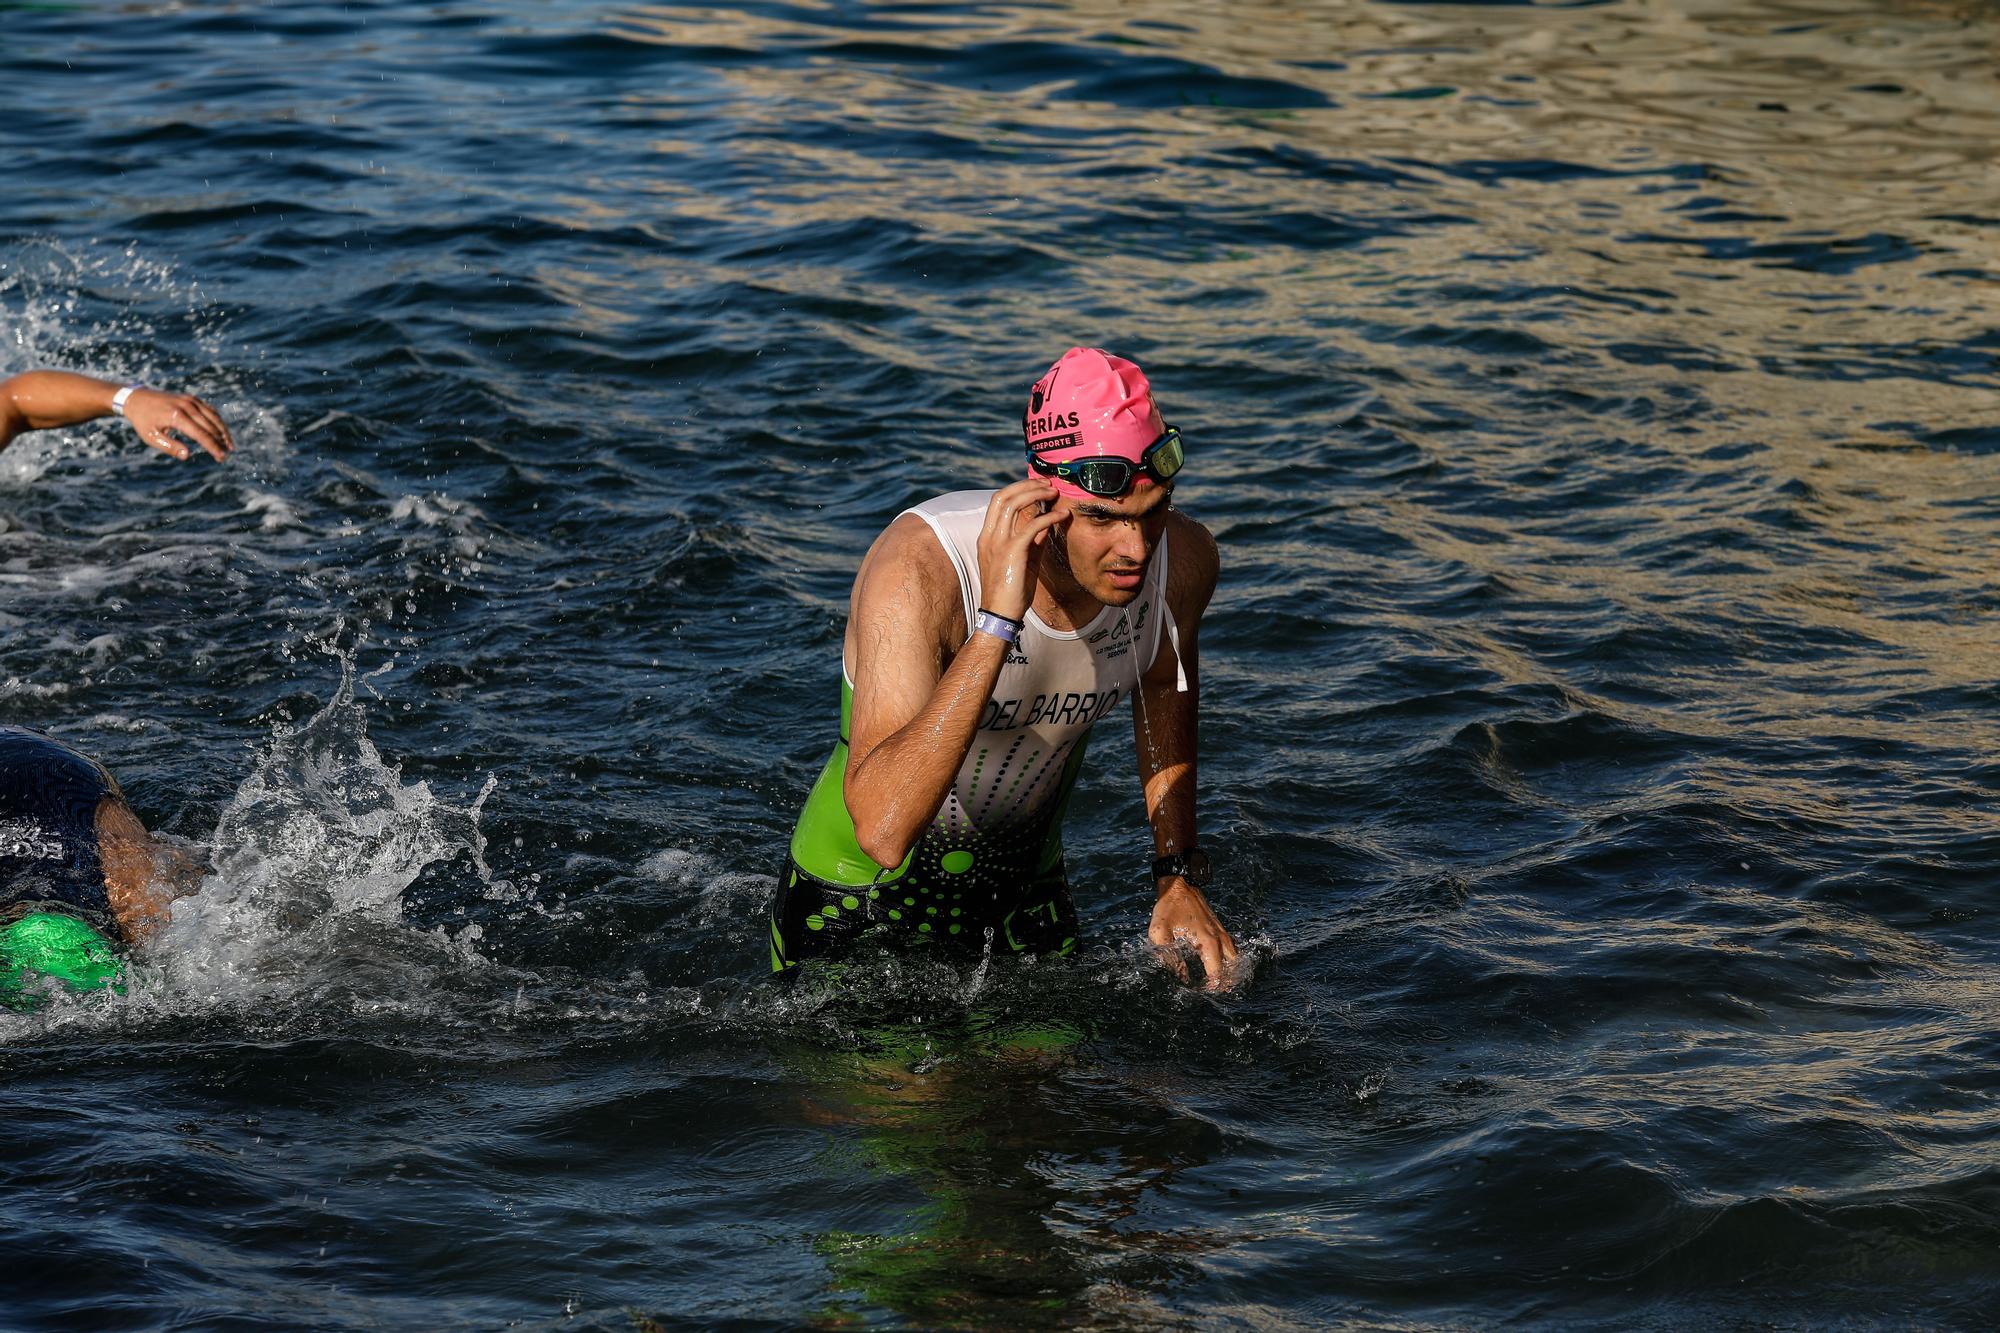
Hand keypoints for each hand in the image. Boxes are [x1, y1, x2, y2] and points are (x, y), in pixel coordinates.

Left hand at [122, 387, 233, 461]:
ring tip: (229, 445)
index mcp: (176, 416)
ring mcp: (190, 400)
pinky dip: (217, 422)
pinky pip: (209, 410)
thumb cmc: (143, 421)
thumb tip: (187, 456)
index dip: (213, 447)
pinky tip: (221, 432)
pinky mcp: (191, 398)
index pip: (201, 434)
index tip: (221, 458)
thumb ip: (169, 447)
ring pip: (214, 417)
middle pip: (211, 426)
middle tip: (225, 456)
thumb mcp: (151, 437)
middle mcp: (186, 406)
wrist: (136, 398)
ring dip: (223, 432)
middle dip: (219, 442)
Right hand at [975, 478, 1062, 622]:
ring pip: (1013, 503)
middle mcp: (989, 536)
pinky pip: (1032, 525)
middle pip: (1003, 496)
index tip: (1038, 487)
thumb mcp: (1023, 561)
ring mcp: (998, 542)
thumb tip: (1047, 523)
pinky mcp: (1012, 551)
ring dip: (1036, 494)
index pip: (998, 501)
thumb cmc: (1011, 592)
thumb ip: (1033, 541)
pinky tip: (1062, 516)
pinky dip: (1049, 516)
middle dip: (1026, 485)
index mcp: (988, 537)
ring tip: (1054, 493)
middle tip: (1048, 484)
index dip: (1018, 489)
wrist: (1001, 616)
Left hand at [1149, 877, 1238, 991]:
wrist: (1179, 883)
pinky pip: (1231, 947)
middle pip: (1232, 967)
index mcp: (1208, 942)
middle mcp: (1219, 938)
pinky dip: (1229, 959)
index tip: (1204, 994)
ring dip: (1230, 971)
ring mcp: (1221, 931)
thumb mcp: (1159, 933)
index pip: (1216, 973)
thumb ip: (1168, 957)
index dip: (1212, 986)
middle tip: (1216, 993)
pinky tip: (1222, 964)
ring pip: (1234, 957)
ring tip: (1222, 983)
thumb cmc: (1169, 907)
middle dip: (1226, 982)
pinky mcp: (1219, 926)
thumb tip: (1179, 975)